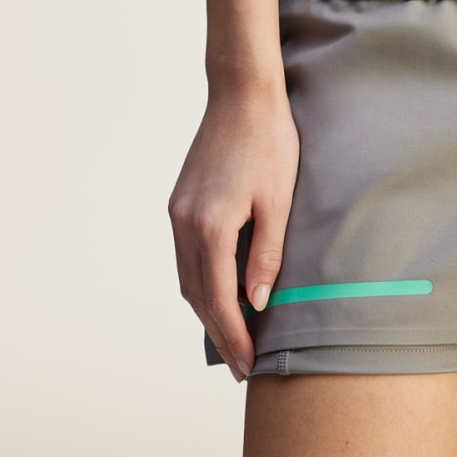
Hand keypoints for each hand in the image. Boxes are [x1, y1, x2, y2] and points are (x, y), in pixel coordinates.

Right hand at [167, 83, 299, 380]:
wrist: (242, 92)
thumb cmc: (269, 141)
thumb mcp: (279, 200)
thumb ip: (266, 255)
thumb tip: (257, 304)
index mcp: (210, 226)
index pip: (219, 300)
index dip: (234, 336)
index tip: (249, 364)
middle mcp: (185, 224)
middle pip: (197, 295)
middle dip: (219, 332)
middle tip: (242, 364)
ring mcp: (177, 213)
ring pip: (187, 279)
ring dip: (207, 311)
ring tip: (233, 337)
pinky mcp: (179, 203)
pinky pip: (185, 257)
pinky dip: (201, 283)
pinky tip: (219, 293)